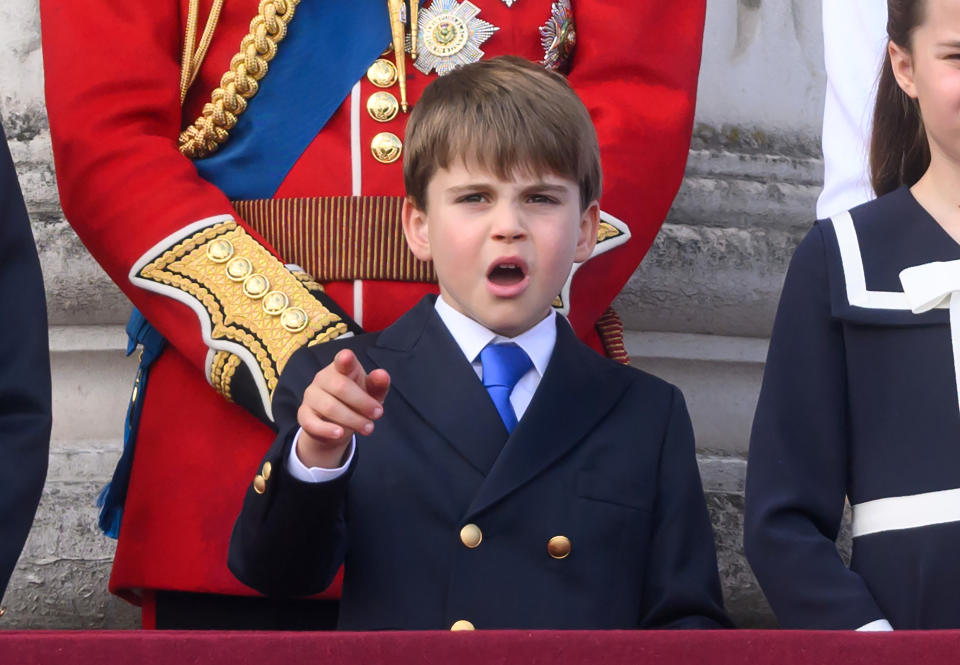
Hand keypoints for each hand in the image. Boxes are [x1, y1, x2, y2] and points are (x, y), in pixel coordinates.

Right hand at [296, 349, 390, 467]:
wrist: (338, 426)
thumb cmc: (357, 402)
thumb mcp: (371, 394)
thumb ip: (378, 385)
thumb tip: (382, 375)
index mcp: (341, 368)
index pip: (343, 360)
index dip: (345, 359)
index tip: (347, 358)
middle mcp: (323, 378)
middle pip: (341, 387)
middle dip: (362, 403)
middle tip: (378, 414)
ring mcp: (311, 395)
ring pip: (329, 407)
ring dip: (352, 420)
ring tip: (368, 428)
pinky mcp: (303, 414)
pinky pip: (311, 423)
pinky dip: (327, 430)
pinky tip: (339, 434)